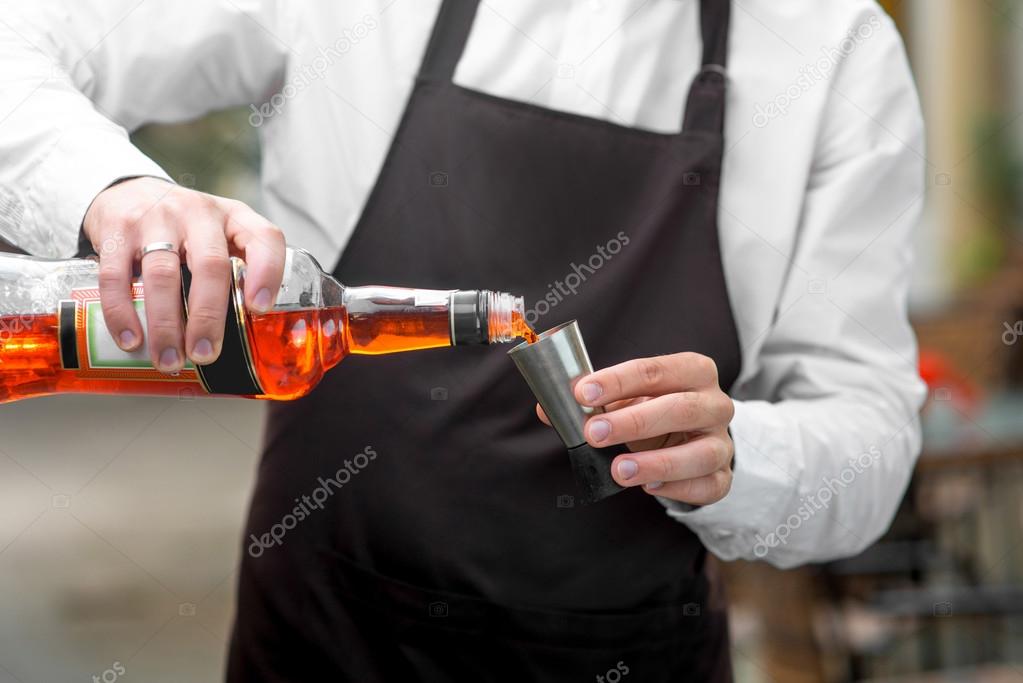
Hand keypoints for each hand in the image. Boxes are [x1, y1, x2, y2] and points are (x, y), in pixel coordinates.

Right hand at [83, 177, 285, 372]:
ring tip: (168, 359)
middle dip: (208, 317)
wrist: (130, 191)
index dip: (267, 274)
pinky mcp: (117, 228)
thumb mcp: (221, 235)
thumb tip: (250, 333)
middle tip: (204, 354)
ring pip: (163, 274)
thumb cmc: (186, 227)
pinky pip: (116, 275)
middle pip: (210, 265)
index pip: (264, 238)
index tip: (259, 309)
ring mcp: (156, 217)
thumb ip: (239, 269)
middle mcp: (198, 213)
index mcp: (234, 218)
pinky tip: (130, 338)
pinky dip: (122, 312)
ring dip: (166, 325)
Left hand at [538, 353, 734, 505]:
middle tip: (594, 432)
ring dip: (657, 462)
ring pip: (701, 452)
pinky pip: (709, 485)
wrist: (693, 438)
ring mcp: (722, 442)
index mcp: (693, 371)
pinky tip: (648, 488)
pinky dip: (678, 488)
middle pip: (682, 408)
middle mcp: (715, 404)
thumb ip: (592, 401)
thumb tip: (548, 408)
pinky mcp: (723, 475)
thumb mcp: (627, 398)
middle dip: (634, 421)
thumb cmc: (655, 410)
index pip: (656, 370)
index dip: (618, 380)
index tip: (582, 392)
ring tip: (618, 470)